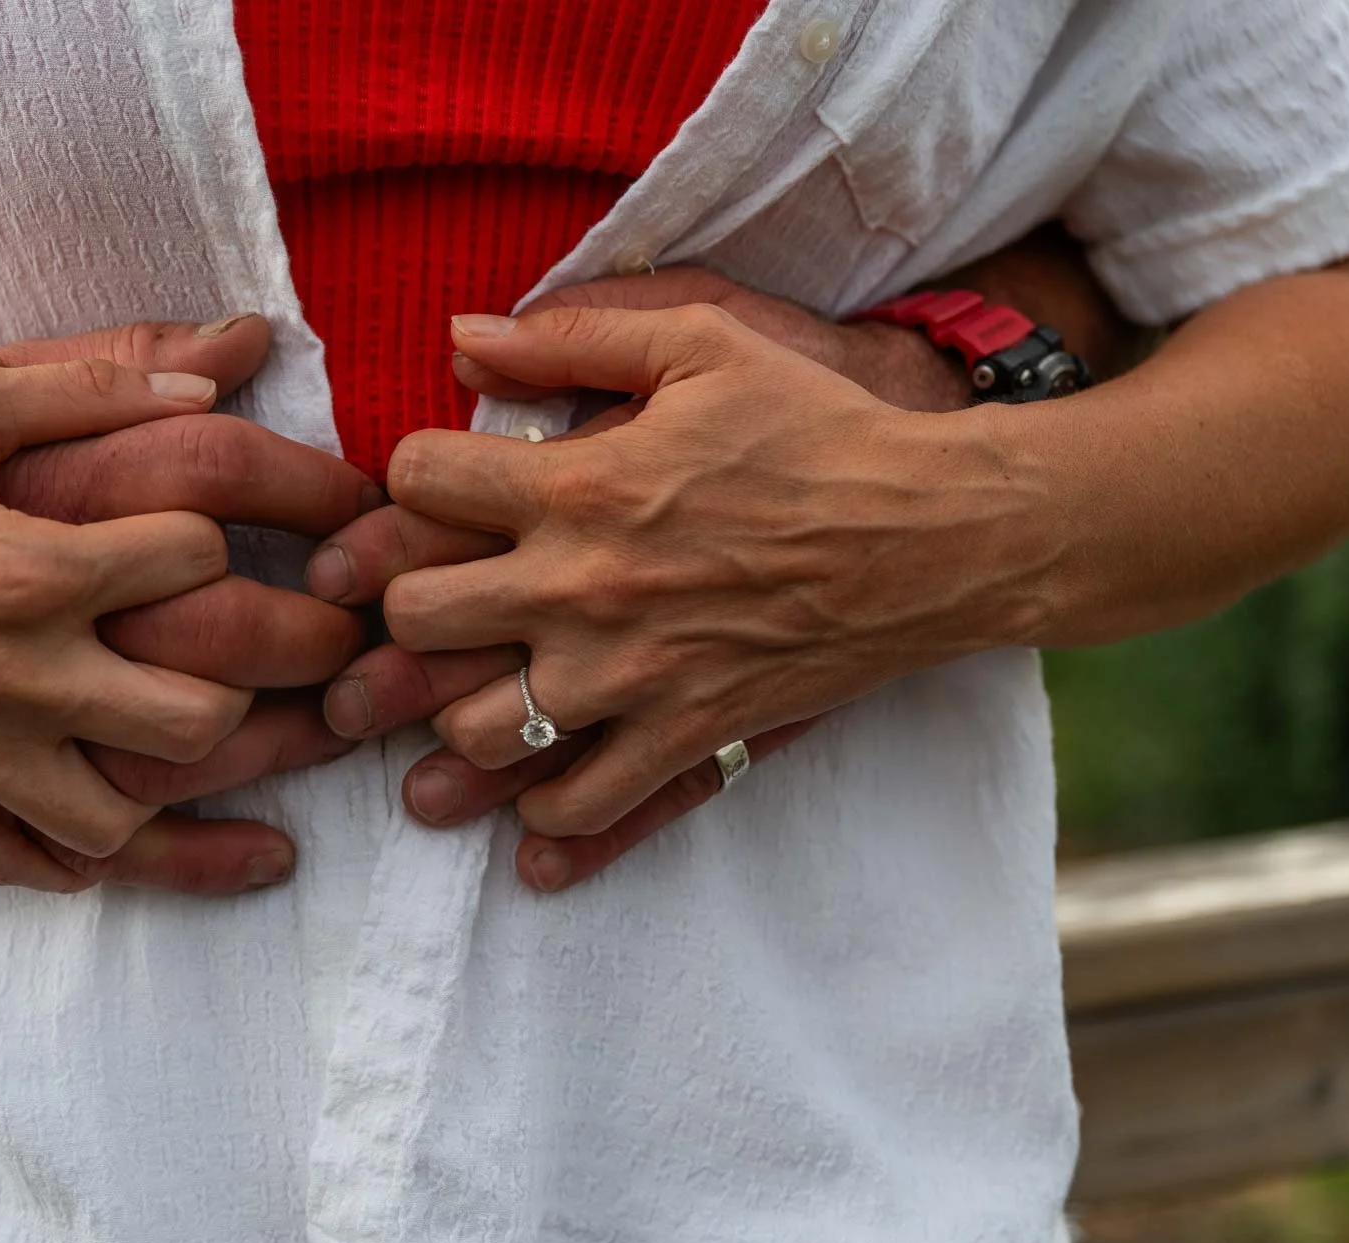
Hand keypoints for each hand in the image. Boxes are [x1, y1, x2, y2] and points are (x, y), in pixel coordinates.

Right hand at [0, 318, 370, 893]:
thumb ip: (103, 380)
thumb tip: (236, 360)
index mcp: (26, 568)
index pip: (195, 561)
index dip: (217, 530)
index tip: (209, 521)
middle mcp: (7, 676)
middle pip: (199, 718)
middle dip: (245, 678)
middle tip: (257, 643)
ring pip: (124, 816)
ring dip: (173, 776)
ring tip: (192, 725)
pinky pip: (23, 862)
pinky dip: (78, 853)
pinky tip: (121, 816)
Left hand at [308, 270, 978, 889]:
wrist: (935, 533)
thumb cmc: (819, 428)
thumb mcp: (704, 345)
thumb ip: (573, 335)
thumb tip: (460, 333)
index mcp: (578, 485)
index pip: (415, 481)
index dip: (415, 475)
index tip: (447, 483)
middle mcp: (582, 588)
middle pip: (414, 618)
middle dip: (413, 601)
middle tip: (452, 592)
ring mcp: (630, 677)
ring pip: (473, 728)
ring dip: (466, 706)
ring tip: (494, 681)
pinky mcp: (686, 736)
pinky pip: (578, 803)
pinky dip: (548, 802)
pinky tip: (547, 771)